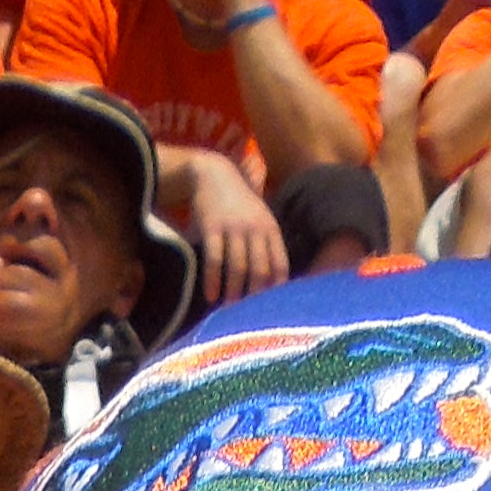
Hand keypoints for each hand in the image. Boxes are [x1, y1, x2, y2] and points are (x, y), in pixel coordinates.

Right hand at [166, 143, 286, 304]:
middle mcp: (254, 229)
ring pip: (238, 267)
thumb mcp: (259, 217)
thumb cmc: (238, 203)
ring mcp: (233, 228)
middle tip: (249, 316)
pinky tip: (211, 296)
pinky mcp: (212, 228)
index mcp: (270, 228)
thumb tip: (273, 279)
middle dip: (255, 295)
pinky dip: (213, 280)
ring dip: (234, 292)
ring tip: (230, 309)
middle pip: (260, 269)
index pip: (279, 264)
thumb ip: (266, 243)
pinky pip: (214, 260)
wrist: (213, 174)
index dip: (277, 288)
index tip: (272, 307)